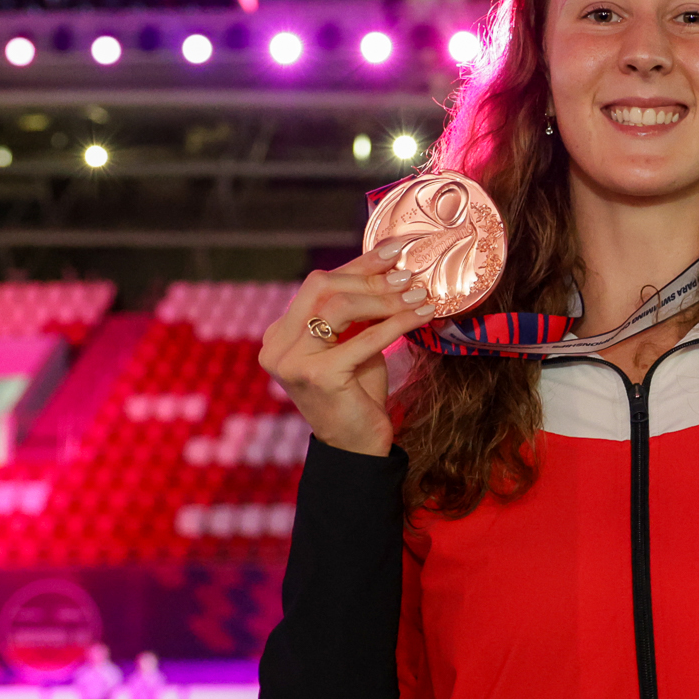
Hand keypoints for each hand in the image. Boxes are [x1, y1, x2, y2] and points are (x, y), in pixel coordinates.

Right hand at [257, 242, 436, 456]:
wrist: (357, 447)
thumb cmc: (357, 393)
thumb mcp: (352, 343)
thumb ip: (356, 311)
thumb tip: (389, 267)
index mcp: (280, 334)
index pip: (317, 285)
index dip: (357, 266)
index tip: (392, 251)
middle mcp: (277, 345)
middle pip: (322, 288)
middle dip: (370, 279)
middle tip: (408, 276)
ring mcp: (292, 361)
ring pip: (338, 307)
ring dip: (385, 299)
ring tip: (418, 296)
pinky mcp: (317, 376)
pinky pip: (363, 338)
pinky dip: (397, 323)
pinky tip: (422, 315)